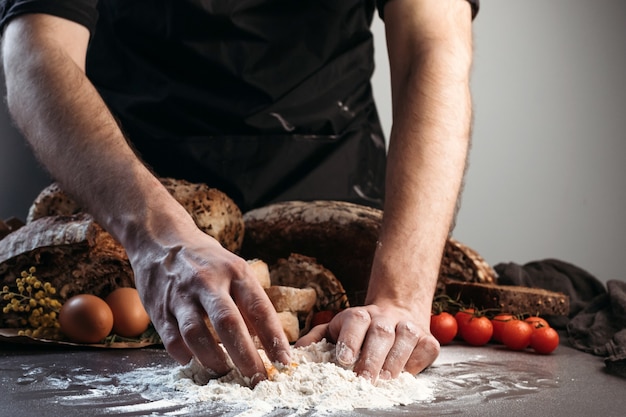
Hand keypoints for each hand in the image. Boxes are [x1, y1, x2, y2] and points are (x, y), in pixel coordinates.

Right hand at [130, 228, 290, 384]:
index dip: (274, 337)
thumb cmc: (206, 260)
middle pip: (229, 323)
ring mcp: (182, 295)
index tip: (284, 360)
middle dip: (245, 355)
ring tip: (224, 371)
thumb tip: (269, 339)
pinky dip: (184, 354)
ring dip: (213, 359)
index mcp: (235, 272)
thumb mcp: (234, 269)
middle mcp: (208, 282)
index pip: (259, 308)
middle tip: (257, 378)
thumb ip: (248, 301)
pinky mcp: (159, 307)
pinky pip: (171, 339)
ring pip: (197, 333)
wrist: (161, 239)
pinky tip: (193, 361)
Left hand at [296, 302, 438, 380]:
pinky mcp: (429, 340)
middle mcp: (386, 317)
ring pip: (404, 342)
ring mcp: (410, 327)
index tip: (344, 359)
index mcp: (360, 315)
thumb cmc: (360, 329)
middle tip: (363, 379)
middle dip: (372, 358)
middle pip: (380, 334)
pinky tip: (403, 375)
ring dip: (394, 364)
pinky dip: (415, 365)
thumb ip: (315, 341)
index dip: (350, 340)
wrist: (397, 311)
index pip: (355, 322)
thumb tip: (294, 355)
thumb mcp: (336, 329)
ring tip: (383, 381)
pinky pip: (424, 352)